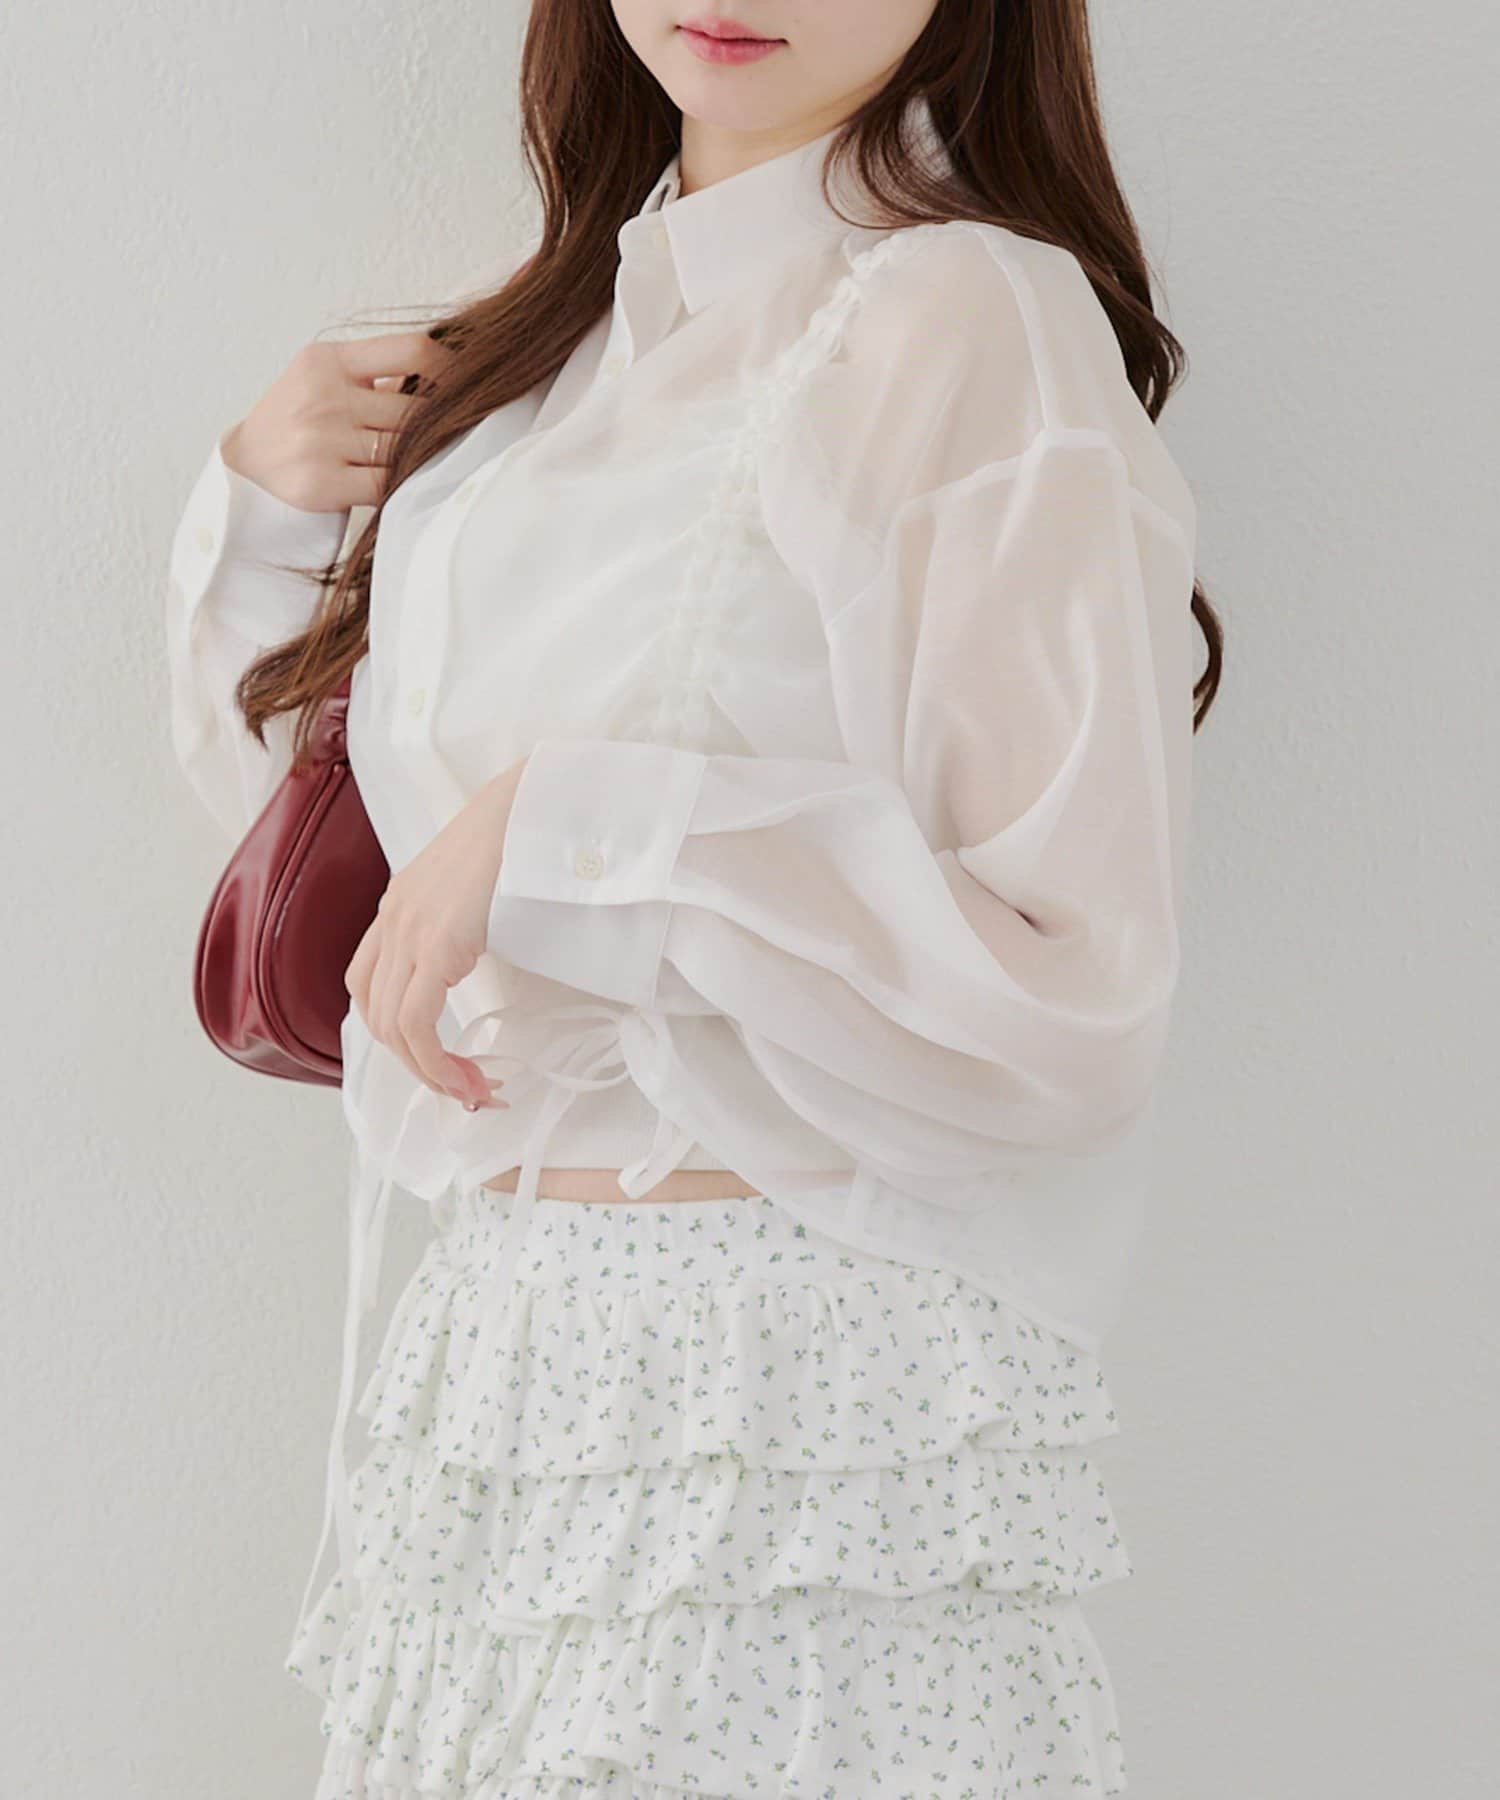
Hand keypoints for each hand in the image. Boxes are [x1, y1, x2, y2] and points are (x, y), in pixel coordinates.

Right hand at [221, 325, 457, 513]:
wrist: (245, 467)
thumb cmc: (298, 420)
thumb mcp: (325, 379)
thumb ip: (377, 376)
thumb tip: (449, 374)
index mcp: (329, 360)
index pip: (412, 351)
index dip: (451, 369)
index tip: (468, 386)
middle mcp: (324, 395)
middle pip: (416, 410)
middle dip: (436, 426)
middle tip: (453, 436)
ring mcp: (320, 440)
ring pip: (403, 450)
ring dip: (420, 458)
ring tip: (425, 461)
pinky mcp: (320, 483)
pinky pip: (386, 486)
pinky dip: (400, 487)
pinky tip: (400, 485)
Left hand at [344, 756, 529, 1106]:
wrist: (532, 804)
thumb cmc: (519, 839)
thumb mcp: (474, 886)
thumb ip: (460, 921)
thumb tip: (474, 961)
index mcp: (399, 907)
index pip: (370, 989)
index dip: (399, 1038)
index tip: (445, 1063)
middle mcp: (392, 921)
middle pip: (376, 1019)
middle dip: (419, 1067)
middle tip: (467, 1089)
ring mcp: (408, 931)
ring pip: (392, 1029)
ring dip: (431, 1073)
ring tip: (474, 1090)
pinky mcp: (435, 943)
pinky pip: (417, 1023)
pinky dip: (436, 1062)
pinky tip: (467, 1075)